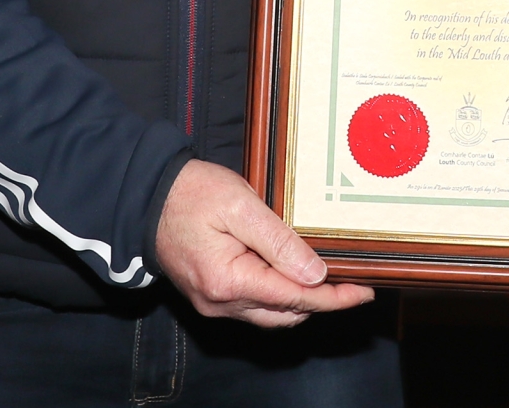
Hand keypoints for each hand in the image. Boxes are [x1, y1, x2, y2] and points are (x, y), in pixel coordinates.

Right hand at [153, 160, 373, 327]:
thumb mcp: (240, 205)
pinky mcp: (209, 296)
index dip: (333, 298)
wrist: (146, 198)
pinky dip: (278, 295)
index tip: (362, 292)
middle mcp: (221, 302)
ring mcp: (213, 303)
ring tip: (329, 280)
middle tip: (352, 283)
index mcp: (229, 281)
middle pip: (286, 313)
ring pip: (270, 314)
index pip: (295, 298)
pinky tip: (292, 275)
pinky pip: (253, 306)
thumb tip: (314, 273)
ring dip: (301, 301)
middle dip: (322, 302)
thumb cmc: (191, 194)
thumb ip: (278, 241)